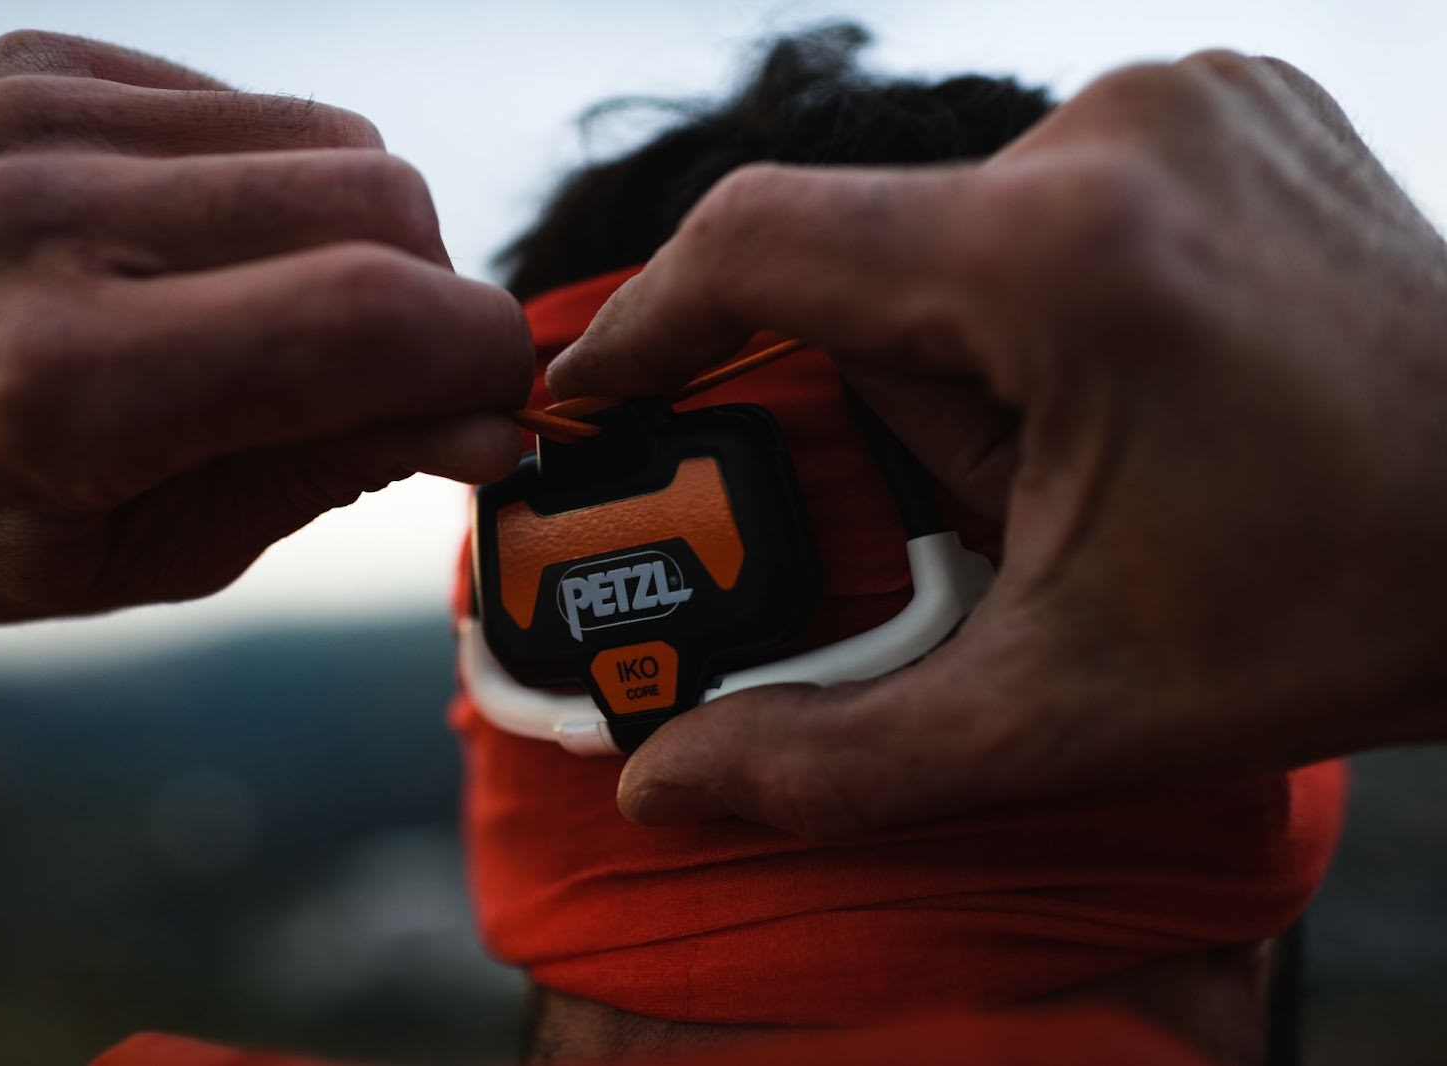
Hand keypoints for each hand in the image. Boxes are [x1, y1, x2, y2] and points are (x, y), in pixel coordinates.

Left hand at [0, 31, 529, 638]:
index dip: (477, 352)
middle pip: (378, 203)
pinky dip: (289, 187)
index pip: (362, 315)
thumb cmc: (12, 519)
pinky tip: (224, 250)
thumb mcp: (179, 546)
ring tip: (299, 313)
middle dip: (436, 298)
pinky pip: (264, 109)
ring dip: (369, 239)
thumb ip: (343, 465)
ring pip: (343, 141)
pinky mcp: (41, 69)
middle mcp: (47, 222)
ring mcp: (37, 125)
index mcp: (71, 380)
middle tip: (400, 370)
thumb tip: (494, 422)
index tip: (498, 395)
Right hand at [547, 52, 1446, 836]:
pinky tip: (1118, 387)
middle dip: (859, 396)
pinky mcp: (1221, 104)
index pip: (757, 244)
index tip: (599, 402)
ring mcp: (1183, 101)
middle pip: (862, 256)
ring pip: (947, 226)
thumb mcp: (1065, 713)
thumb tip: (670, 781)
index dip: (646, 329)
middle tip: (936, 503)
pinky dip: (1023, 297)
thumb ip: (839, 755)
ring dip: (949, 351)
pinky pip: (1038, 193)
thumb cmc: (1346, 608)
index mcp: (1061, 263)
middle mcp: (1118, 136)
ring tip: (1067, 460)